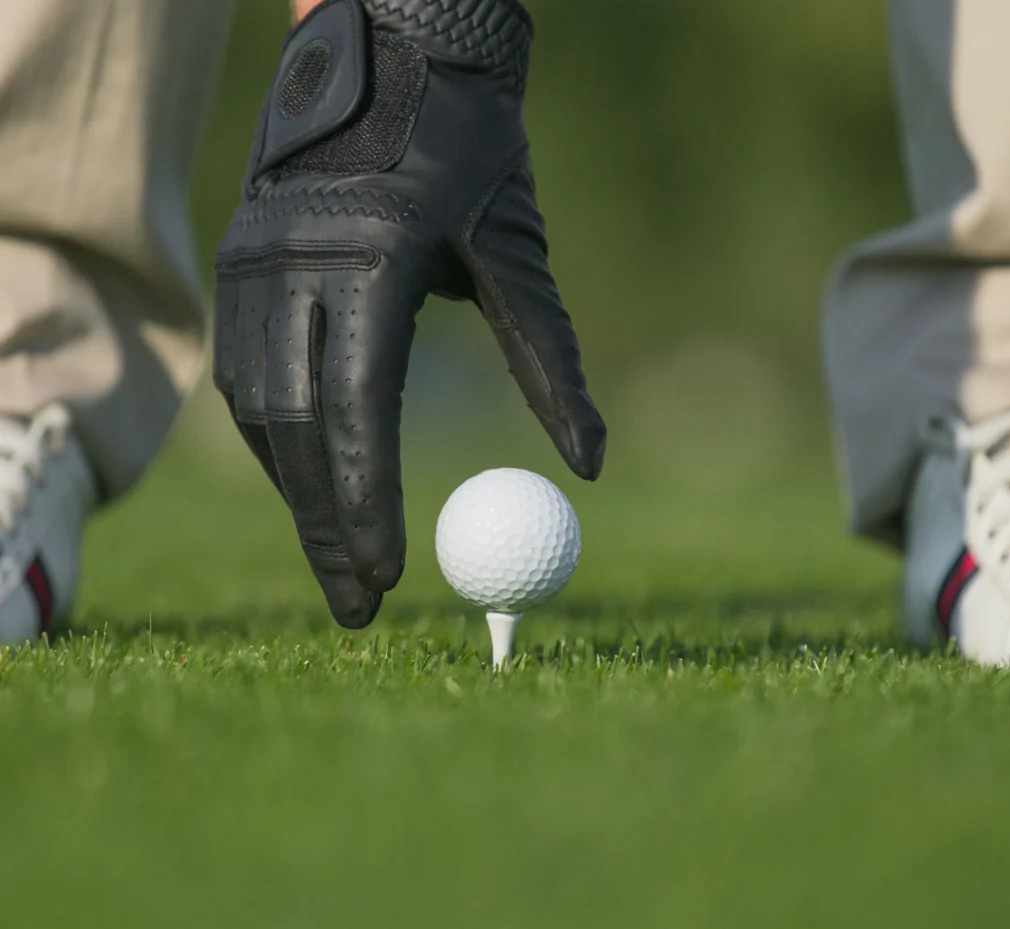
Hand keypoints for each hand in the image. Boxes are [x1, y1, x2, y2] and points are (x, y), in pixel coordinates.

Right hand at [214, 0, 605, 627]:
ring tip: (339, 561)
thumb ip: (550, 360)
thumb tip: (590, 467)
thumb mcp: (518, 251)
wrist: (392, 49)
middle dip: (327, 528)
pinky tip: (308, 484)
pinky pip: (245, 377)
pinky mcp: (236, 262)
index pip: (356, 409)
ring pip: (260, 410)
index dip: (368, 504)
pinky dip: (278, 442)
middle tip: (359, 608)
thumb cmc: (470, 150)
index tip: (390, 581)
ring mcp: (251, 260)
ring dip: (297, 494)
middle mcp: (292, 260)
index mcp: (370, 256)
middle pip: (298, 428)